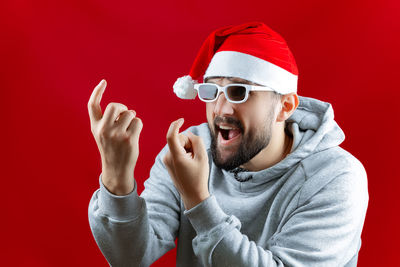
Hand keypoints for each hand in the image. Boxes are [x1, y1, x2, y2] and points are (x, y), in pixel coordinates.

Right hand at [88, 79, 142, 194]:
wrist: (116, 169)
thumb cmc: (112, 149)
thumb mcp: (103, 135)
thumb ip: (107, 121)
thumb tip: (123, 109)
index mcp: (96, 127)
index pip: (92, 105)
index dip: (97, 92)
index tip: (104, 82)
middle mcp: (104, 129)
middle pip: (115, 106)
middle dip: (123, 108)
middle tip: (125, 115)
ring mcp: (116, 134)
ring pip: (130, 114)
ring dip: (132, 119)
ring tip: (129, 129)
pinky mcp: (129, 139)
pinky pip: (138, 122)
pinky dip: (138, 125)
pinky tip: (134, 134)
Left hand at [163, 118, 209, 209]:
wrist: (192, 195)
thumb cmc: (199, 178)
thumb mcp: (203, 158)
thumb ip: (197, 141)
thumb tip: (189, 134)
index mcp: (176, 156)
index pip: (171, 135)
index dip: (176, 125)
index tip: (182, 119)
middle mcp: (168, 157)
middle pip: (178, 139)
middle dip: (188, 141)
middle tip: (197, 153)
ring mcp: (167, 160)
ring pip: (177, 144)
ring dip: (187, 147)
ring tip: (193, 160)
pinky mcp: (168, 163)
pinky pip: (176, 150)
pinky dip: (184, 152)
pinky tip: (189, 162)